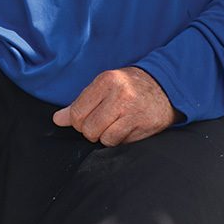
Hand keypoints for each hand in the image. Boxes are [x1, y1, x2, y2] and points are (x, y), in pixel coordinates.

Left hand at [52, 67, 182, 145]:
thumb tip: (58, 119)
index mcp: (106, 81)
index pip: (77, 113)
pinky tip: (126, 128)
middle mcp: (119, 95)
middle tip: (102, 121)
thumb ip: (81, 102)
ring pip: (103, 139)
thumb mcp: (104, 85)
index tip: (85, 119)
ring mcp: (132, 111)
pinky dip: (119, 140)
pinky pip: (120, 143)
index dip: (77, 121)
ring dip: (106, 136)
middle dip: (91, 130)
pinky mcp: (144, 126)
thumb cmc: (129, 86)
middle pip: (88, 129)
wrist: (165, 87)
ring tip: (115, 124)